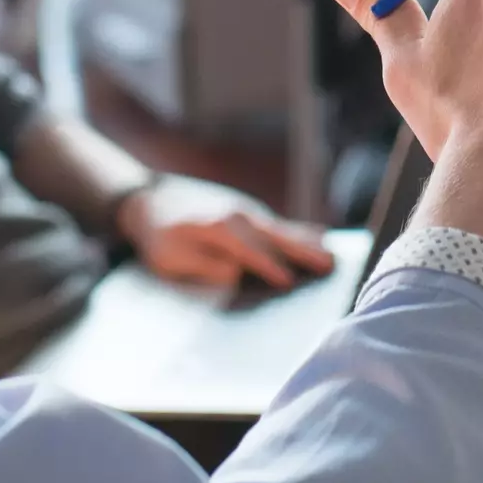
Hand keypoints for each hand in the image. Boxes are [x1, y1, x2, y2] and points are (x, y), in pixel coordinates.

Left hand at [119, 177, 334, 294]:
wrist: (150, 198)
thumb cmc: (159, 236)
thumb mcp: (170, 258)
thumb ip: (203, 265)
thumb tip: (236, 274)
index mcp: (219, 227)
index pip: (250, 251)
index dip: (268, 267)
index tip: (288, 283)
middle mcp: (238, 215)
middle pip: (276, 237)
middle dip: (302, 252)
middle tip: (329, 265)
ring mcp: (247, 211)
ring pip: (282, 229)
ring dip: (308, 242)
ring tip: (332, 256)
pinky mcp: (249, 212)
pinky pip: (278, 224)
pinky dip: (300, 231)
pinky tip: (319, 237)